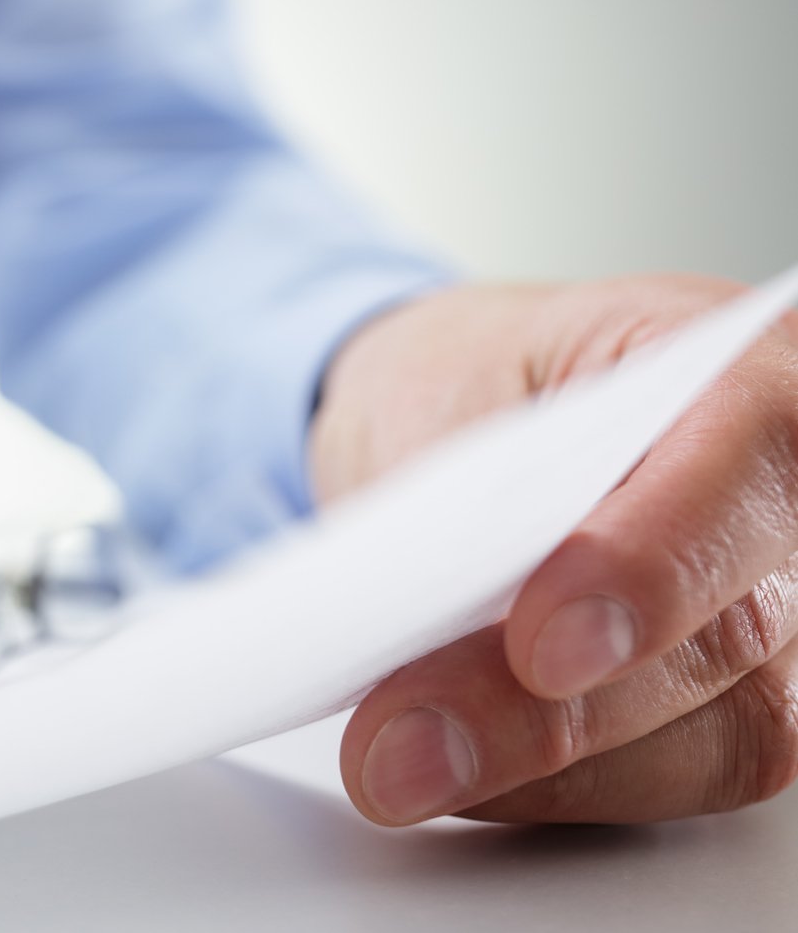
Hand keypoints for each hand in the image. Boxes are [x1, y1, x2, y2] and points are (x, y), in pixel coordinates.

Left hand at [311, 275, 797, 824]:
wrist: (468, 414)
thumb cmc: (472, 382)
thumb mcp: (442, 390)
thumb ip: (467, 496)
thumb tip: (427, 620)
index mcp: (745, 366)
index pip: (751, 457)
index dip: (654, 563)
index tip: (539, 645)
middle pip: (732, 630)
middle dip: (550, 712)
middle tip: (399, 747)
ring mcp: (796, 613)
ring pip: (721, 734)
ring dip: (545, 771)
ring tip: (395, 769)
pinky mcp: (751, 703)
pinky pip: (680, 778)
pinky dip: (555, 787)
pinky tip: (455, 773)